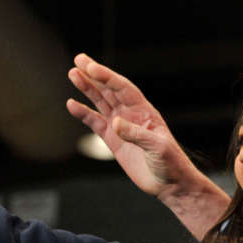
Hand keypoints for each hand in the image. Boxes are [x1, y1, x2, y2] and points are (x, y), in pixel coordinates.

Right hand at [66, 54, 229, 237]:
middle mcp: (131, 114)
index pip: (123, 88)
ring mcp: (121, 126)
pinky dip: (84, 113)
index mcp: (144, 111)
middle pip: (110, 89)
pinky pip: (95, 122)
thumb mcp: (157, 148)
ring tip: (73, 74)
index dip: (107, 77)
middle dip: (94, 74)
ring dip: (87, 88)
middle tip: (78, 58)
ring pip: (101, 102)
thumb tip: (115, 122)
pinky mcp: (113, 141)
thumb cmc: (170, 163)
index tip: (91, 67)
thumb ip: (137, 134)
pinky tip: (72, 104)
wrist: (170, 184)